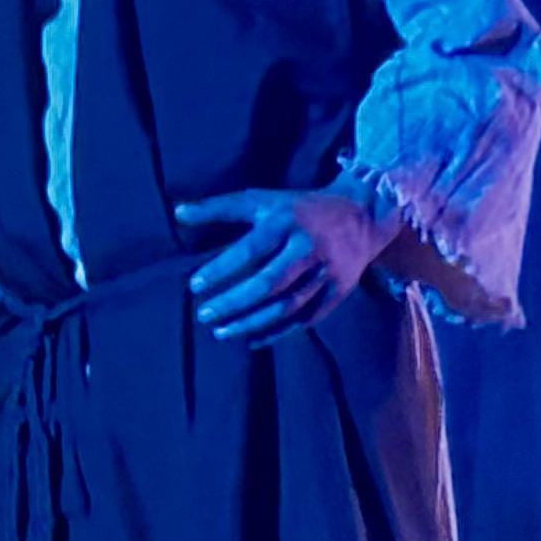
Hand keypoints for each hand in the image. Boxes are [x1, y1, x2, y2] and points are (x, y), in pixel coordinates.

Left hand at [175, 189, 393, 344]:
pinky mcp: (338, 291)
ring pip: (286, 306)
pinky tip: (252, 340)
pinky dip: (278, 333)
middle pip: (268, 283)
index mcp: (287, 221)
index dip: (221, 269)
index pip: (249, 249)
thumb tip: (178, 213)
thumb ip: (220, 207)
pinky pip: (306, 318)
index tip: (194, 286)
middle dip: (233, 303)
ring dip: (251, 323)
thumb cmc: (300, 208)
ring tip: (221, 332)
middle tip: (204, 316)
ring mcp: (327, 272)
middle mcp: (309, 247)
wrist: (362, 213)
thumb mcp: (263, 200)